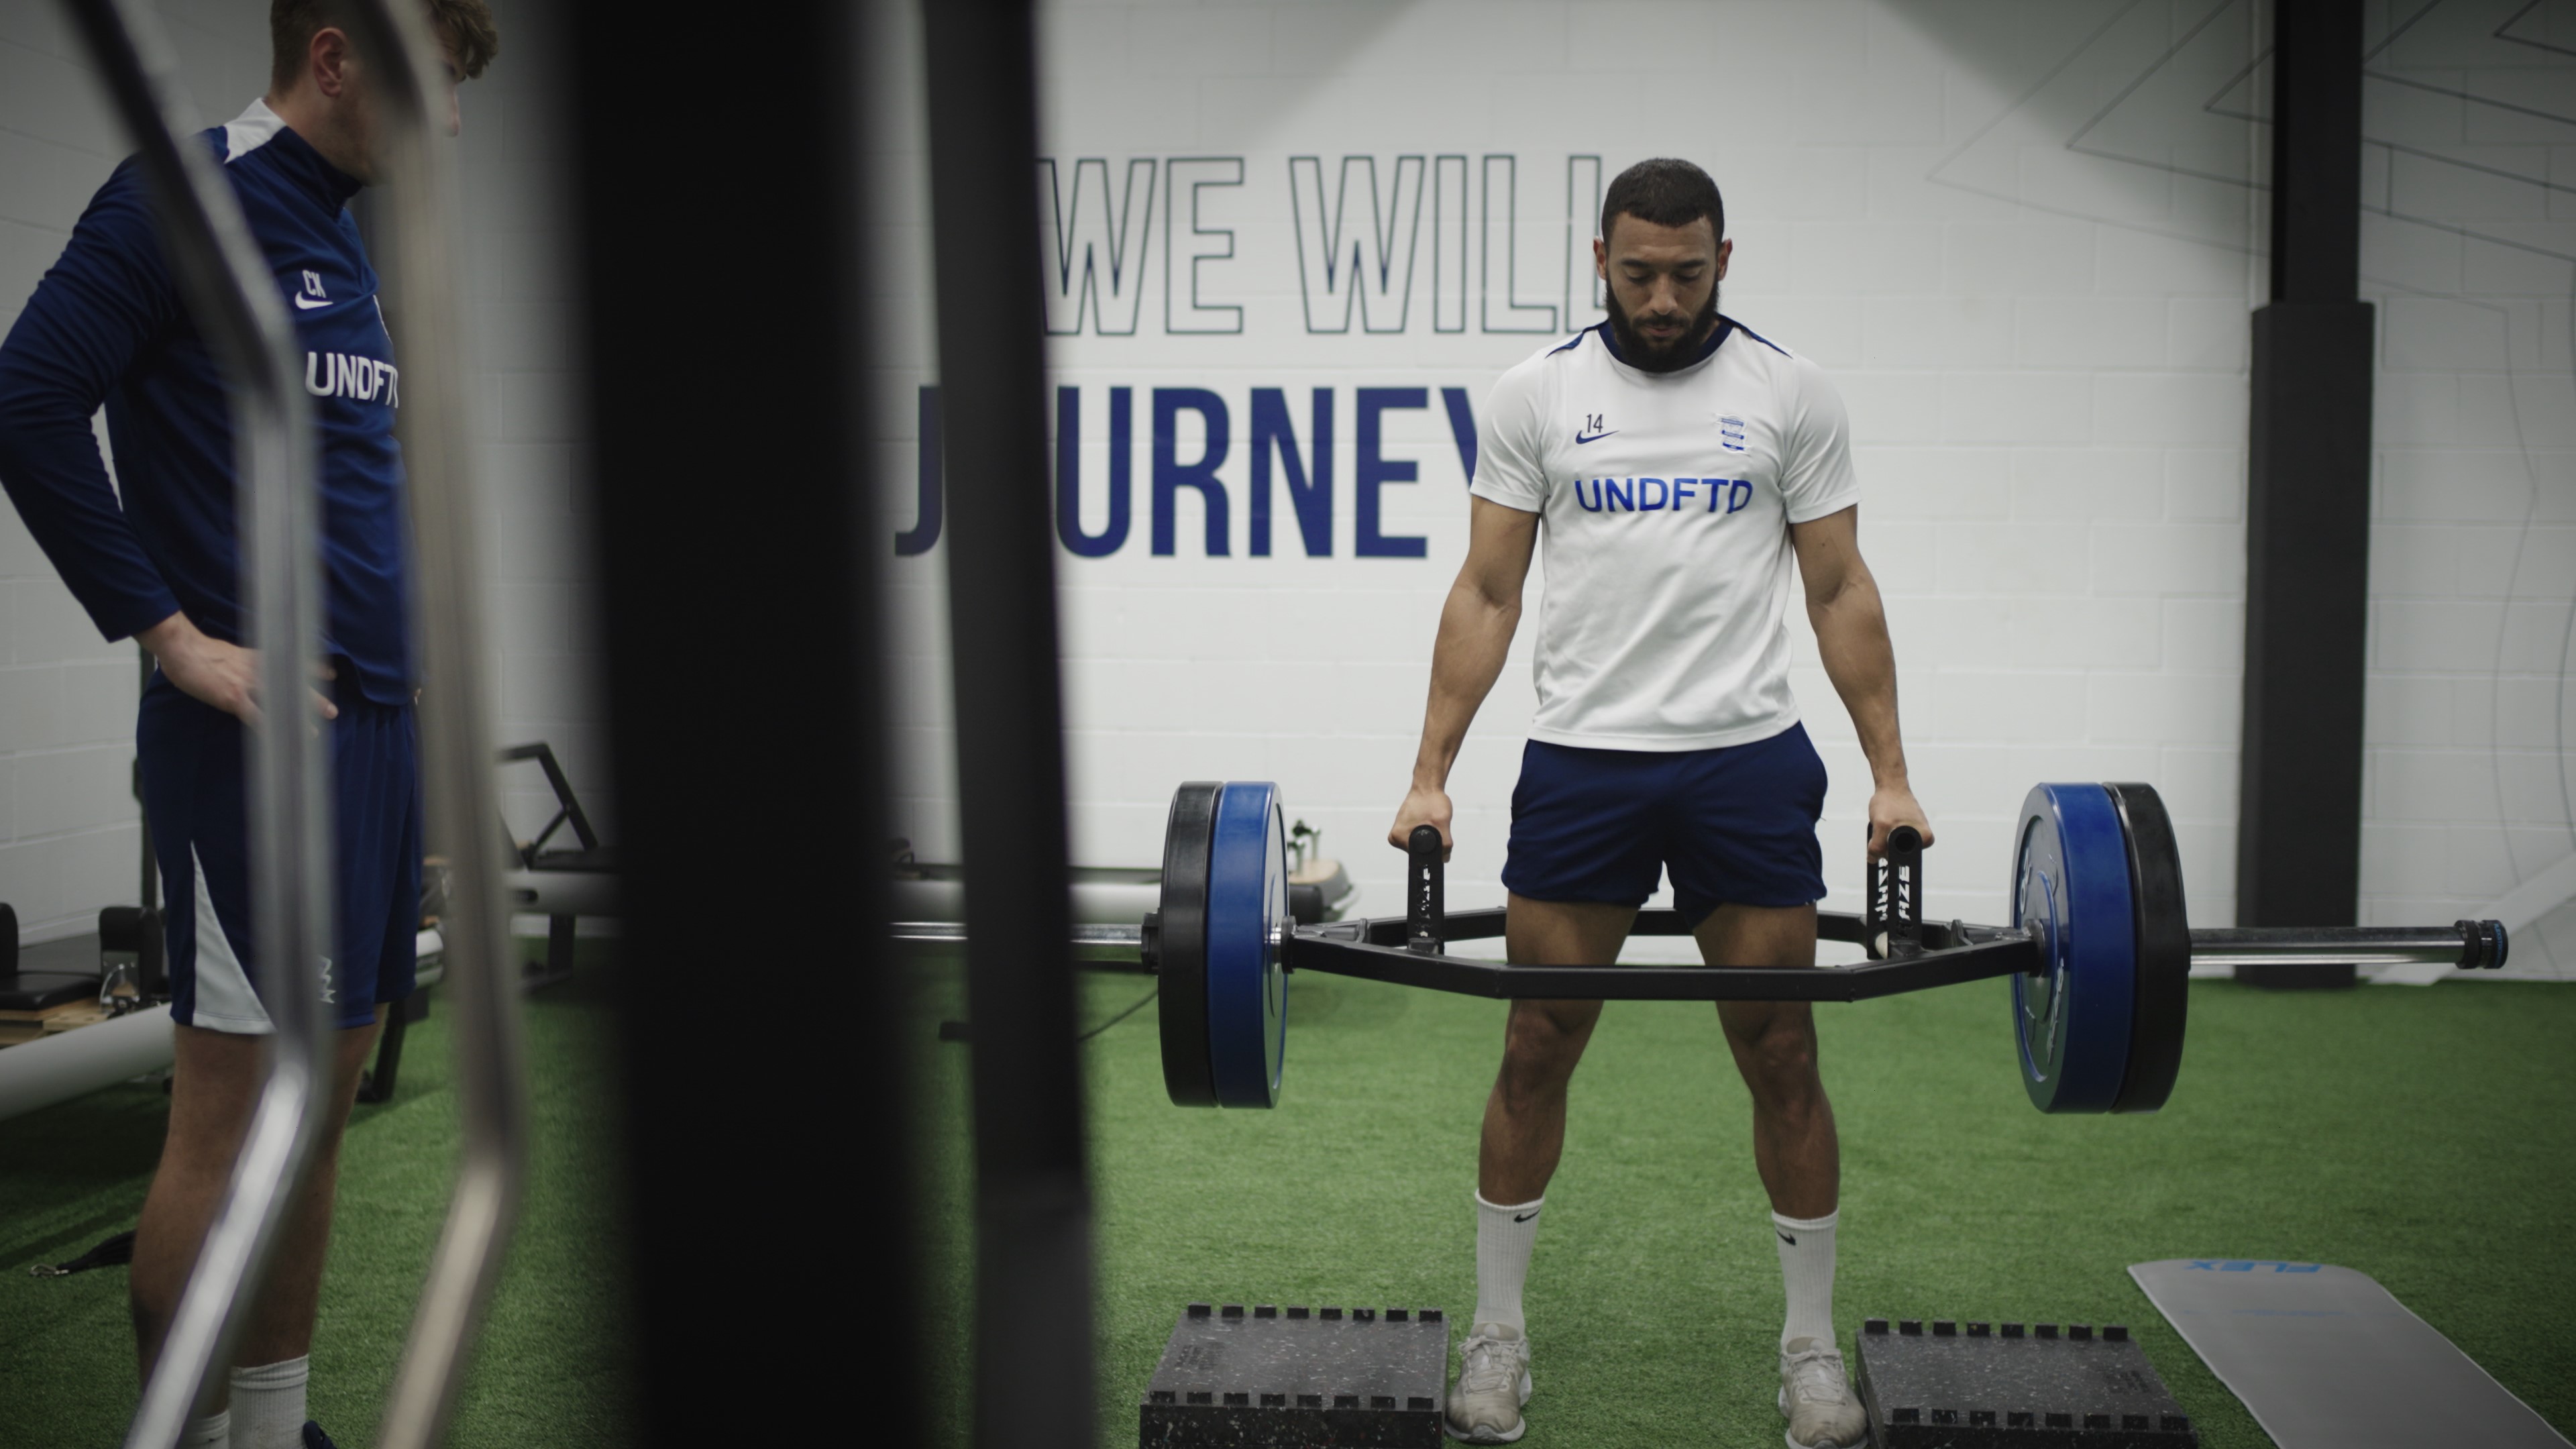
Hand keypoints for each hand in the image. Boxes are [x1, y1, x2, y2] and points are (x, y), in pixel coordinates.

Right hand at [137, 612, 337, 723]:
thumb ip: (242, 661)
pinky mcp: (234, 698)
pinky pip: (256, 717)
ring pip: (280, 704)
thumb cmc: (200, 651)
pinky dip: (270, 729)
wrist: (183, 648)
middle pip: (292, 686)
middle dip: (313, 699)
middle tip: (332, 711)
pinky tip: (280, 741)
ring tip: (315, 733)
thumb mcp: (229, 652)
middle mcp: (257, 670)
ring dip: (298, 719)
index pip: (291, 663)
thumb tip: (244, 668)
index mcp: (256, 658)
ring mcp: (247, 685)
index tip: (330, 674)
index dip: (312, 669)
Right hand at [1388, 782, 1454, 861]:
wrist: (1427, 787)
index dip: (1433, 851)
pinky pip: (1420, 839)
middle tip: (1435, 826)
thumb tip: (1444, 859)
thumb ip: (1444, 844)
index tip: (1439, 839)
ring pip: (1421, 846)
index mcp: (1397, 838)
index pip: (1419, 856)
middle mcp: (1395, 837)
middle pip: (1420, 852)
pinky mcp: (1405, 829)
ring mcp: (1400, 833)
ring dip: (1431, 838)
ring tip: (1431, 822)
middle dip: (1432, 843)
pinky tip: (1428, 822)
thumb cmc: (1431, 801)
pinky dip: (1428, 833)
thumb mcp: (1442, 823)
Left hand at [1865, 782, 1931, 858]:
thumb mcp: (1881, 825)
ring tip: (1886, 822)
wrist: (1891, 786)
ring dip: (1885, 838)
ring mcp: (1917, 833)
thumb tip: (1873, 860)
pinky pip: (1893, 839)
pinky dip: (1886, 833)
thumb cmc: (1889, 802)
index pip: (1903, 859)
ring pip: (1894, 846)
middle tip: (1885, 828)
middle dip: (1886, 845)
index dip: (1888, 853)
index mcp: (1925, 839)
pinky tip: (1886, 821)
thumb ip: (1877, 846)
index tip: (1883, 838)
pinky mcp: (1909, 829)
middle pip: (1899, 854)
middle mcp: (1924, 838)